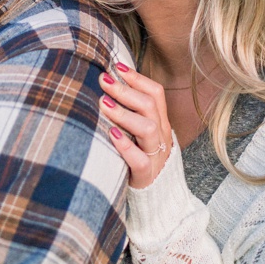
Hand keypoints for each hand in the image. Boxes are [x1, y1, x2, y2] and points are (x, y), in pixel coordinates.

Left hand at [99, 62, 174, 188]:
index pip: (156, 94)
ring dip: (124, 114)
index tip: (116, 66)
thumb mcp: (140, 133)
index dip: (137, 78)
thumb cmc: (139, 157)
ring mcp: (155, 156)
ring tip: (103, 104)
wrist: (157, 198)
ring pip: (148, 129)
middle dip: (126, 90)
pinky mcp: (145, 175)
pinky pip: (139, 160)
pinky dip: (125, 146)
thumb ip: (130, 112)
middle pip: (151, 106)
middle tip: (104, 80)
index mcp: (160, 123)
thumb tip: (106, 83)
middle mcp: (161, 137)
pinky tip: (110, 135)